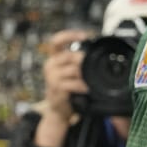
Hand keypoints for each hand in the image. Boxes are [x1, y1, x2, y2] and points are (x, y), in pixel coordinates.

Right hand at [33, 28, 90, 146]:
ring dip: (84, 75)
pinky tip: (86, 89)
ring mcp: (51, 77)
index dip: (70, 35)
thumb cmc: (67, 90)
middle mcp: (50, 65)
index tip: (85, 36)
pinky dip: (82, 86)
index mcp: (54, 58)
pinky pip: (73, 83)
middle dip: (83, 61)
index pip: (57, 41)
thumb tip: (96, 54)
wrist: (58, 110)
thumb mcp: (70, 73)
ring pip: (73, 69)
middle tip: (92, 67)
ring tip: (89, 81)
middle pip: (70, 55)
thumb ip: (78, 63)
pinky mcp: (55, 88)